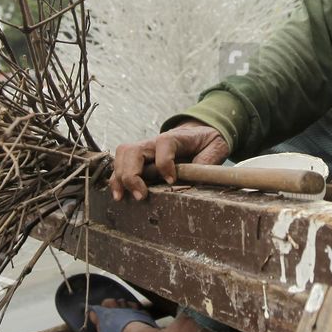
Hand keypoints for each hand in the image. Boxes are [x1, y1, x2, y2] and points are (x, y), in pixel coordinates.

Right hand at [108, 119, 229, 200]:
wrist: (199, 133)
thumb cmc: (206, 142)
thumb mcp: (215, 149)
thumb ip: (207, 162)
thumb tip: (198, 179)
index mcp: (175, 138)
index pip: (164, 144)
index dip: (165, 163)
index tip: (171, 181)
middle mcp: (154, 142)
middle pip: (134, 151)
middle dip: (132, 174)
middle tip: (141, 195)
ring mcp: (144, 149)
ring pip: (123, 156)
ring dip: (119, 177)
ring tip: (122, 197)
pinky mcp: (139, 159)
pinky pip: (121, 164)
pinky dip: (116, 179)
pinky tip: (119, 195)